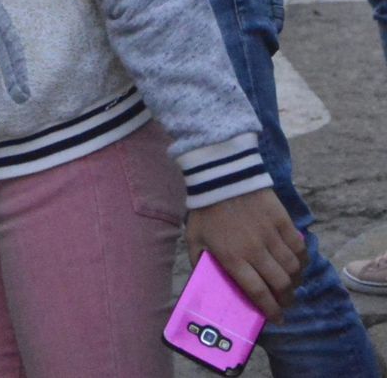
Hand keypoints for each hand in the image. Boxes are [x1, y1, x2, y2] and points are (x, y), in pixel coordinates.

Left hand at [186, 189, 306, 321]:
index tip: (277, 319)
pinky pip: (299, 248)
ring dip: (295, 282)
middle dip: (285, 299)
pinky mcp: (283, 222)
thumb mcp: (193, 237)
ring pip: (293, 268)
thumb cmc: (205, 209)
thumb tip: (205, 281)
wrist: (220, 176)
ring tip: (291, 285)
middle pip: (280, 284)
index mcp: (232, 257)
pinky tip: (298, 264)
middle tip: (285, 303)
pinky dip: (302, 260)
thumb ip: (199, 261)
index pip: (258, 292)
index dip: (270, 310)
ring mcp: (271, 235)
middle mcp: (255, 250)